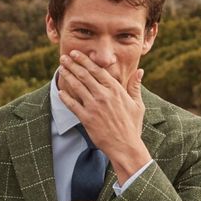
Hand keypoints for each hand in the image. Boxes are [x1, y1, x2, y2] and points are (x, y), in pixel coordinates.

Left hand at [57, 51, 150, 182]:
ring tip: (61, 69)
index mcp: (115, 89)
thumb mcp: (137, 104)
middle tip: (63, 57)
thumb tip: (140, 70)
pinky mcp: (87, 119)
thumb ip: (135, 86)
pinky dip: (66, 98)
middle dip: (72, 64)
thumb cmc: (132, 126)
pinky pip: (73, 105)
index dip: (84, 60)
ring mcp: (94, 107)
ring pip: (77, 87)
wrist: (125, 146)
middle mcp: (103, 95)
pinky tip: (60, 91)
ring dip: (68, 76)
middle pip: (84, 75)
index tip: (75, 54)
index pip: (97, 70)